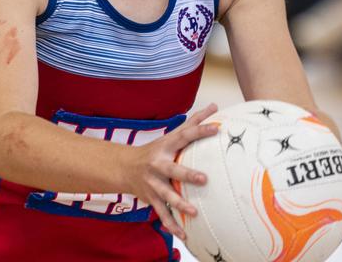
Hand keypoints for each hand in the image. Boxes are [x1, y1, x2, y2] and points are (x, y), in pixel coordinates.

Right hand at [121, 103, 219, 239]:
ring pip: (166, 195)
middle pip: (172, 170)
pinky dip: (171, 225)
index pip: (184, 136)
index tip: (217, 129)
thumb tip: (215, 106)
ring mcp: (153, 183)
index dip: (200, 131)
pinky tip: (183, 235)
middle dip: (187, 175)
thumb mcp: (172, 135)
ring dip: (179, 204)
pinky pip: (162, 214)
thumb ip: (194, 122)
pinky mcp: (151, 198)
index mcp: (166, 147)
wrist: (124, 167)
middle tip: (204, 179)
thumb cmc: (156, 150)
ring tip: (194, 212)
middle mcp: (157, 164)